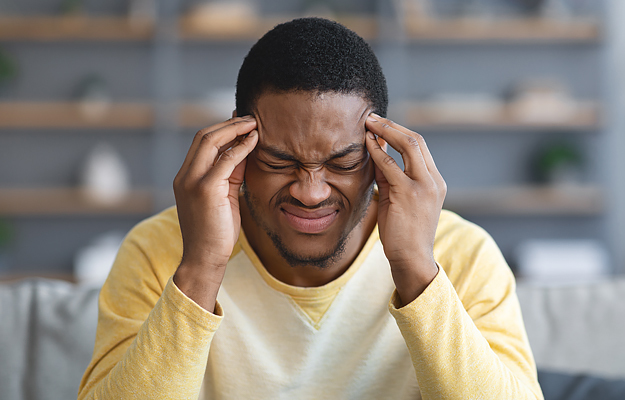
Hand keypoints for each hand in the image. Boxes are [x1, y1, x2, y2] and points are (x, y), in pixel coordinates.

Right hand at [173, 116, 257, 310]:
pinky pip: (226, 160)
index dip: (222, 129)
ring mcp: (192, 182)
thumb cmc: (216, 232)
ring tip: (254, 124)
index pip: (201, 143)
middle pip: (204, 136)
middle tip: (250, 118)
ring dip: (235, 129)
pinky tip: (254, 141)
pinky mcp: (205, 189)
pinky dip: (241, 147)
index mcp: (185, 177)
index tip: (241, 122)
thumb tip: (245, 150)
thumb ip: (232, 173)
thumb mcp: (225, 196)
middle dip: (228, 124)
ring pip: (211, 142)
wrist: (204, 259)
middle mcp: (185, 176)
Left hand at [365, 113, 445, 305]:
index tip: (381, 124)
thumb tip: (375, 153)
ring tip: (367, 124)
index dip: (399, 131)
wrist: (412, 259)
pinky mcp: (409, 194)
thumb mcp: (398, 199)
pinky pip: (391, 165)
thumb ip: (390, 177)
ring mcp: (424, 186)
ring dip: (385, 131)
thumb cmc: (403, 232)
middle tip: (371, 117)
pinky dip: (378, 152)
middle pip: (417, 140)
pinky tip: (366, 144)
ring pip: (409, 146)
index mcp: (435, 181)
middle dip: (392, 125)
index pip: (420, 147)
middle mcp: (433, 180)